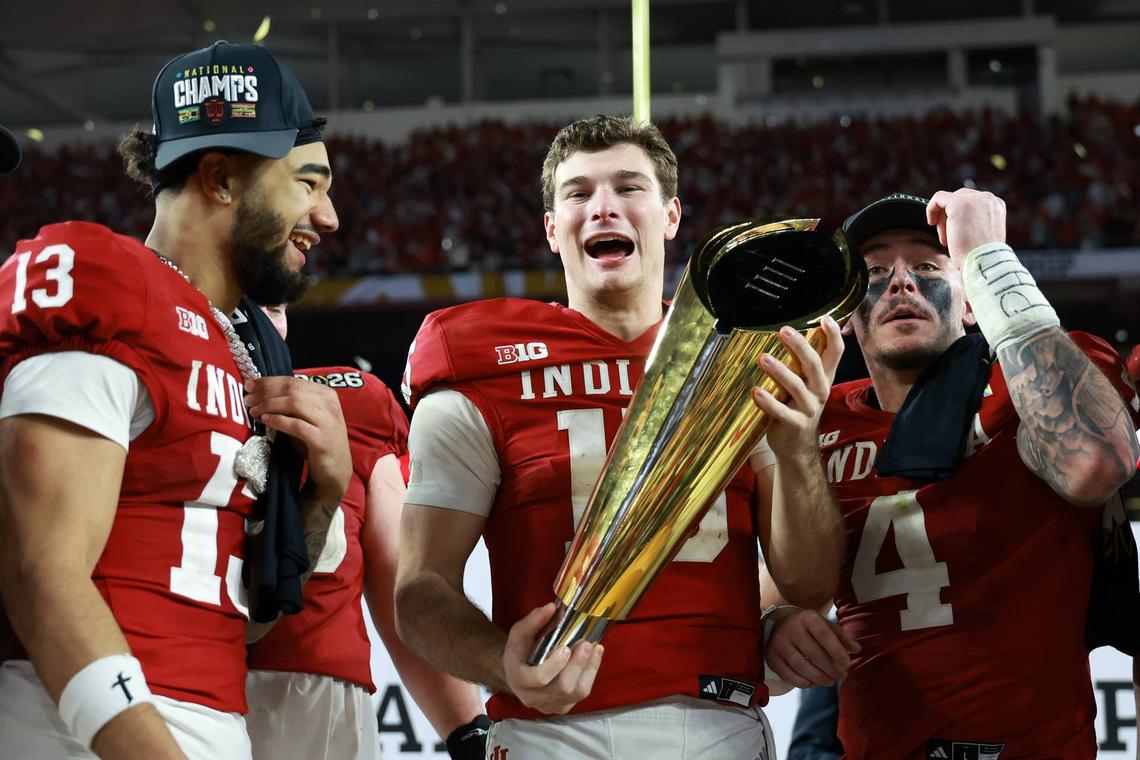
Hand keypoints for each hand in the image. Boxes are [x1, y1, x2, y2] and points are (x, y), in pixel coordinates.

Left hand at [244, 377, 350, 503]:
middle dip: (266, 392)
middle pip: (292, 389)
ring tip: (254, 411)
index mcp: (326, 393)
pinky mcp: (322, 439)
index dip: (268, 382)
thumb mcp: (306, 417)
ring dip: (270, 405)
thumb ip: (291, 404)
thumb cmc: (316, 441)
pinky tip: (266, 420)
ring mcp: (327, 421)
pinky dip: (279, 420)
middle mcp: (329, 404)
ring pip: (294, 403)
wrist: (335, 468)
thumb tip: (260, 393)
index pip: (293, 381)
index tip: (249, 386)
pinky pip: (297, 425)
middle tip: (248, 399)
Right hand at [502, 603, 602, 714]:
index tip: (566, 648)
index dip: (554, 665)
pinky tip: (596, 656)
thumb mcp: (520, 633)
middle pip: (562, 687)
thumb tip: (552, 608)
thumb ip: (533, 621)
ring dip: (589, 669)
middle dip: (577, 665)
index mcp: (519, 680)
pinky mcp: (564, 705)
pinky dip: (591, 673)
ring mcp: (550, 705)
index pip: (538, 678)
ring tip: (595, 647)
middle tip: (586, 644)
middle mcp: (534, 698)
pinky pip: (582, 693)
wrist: (518, 672)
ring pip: (577, 693)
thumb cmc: (519, 650)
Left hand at [751, 315, 843, 461]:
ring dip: (779, 371)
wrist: (797, 446)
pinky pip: (781, 411)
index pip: (836, 354)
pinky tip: (755, 391)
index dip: (834, 336)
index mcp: (824, 378)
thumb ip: (801, 363)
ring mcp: (808, 408)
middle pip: (814, 365)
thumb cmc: (797, 407)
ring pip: (796, 386)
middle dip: (800, 346)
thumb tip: (791, 332)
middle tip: (783, 330)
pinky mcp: (794, 424)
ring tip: (763, 358)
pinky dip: (768, 401)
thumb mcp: (805, 384)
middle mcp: (820, 391)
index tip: (826, 318)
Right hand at [765, 608, 859, 687]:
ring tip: (830, 681)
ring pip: (801, 666)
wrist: (778, 626)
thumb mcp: (825, 626)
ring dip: (819, 677)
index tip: (848, 664)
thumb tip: (857, 649)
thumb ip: (842, 637)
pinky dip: (804, 682)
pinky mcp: (771, 657)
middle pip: (813, 653)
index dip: (837, 651)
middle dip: (830, 668)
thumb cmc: (808, 628)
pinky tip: (814, 682)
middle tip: (841, 676)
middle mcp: (790, 628)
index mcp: (807, 618)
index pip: (823, 634)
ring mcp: (778, 643)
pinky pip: (788, 675)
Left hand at [926, 188, 1006, 266]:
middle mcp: (988, 198)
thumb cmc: (983, 256)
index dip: (959, 218)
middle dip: (950, 218)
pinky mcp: (959, 203)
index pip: (972, 203)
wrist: (984, 263)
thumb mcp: (984, 234)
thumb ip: (976, 222)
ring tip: (945, 238)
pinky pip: (938, 198)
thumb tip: (960, 223)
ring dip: (943, 219)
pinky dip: (931, 208)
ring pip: (949, 200)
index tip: (955, 235)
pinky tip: (931, 222)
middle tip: (948, 238)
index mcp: (996, 205)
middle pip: (960, 199)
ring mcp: (974, 199)